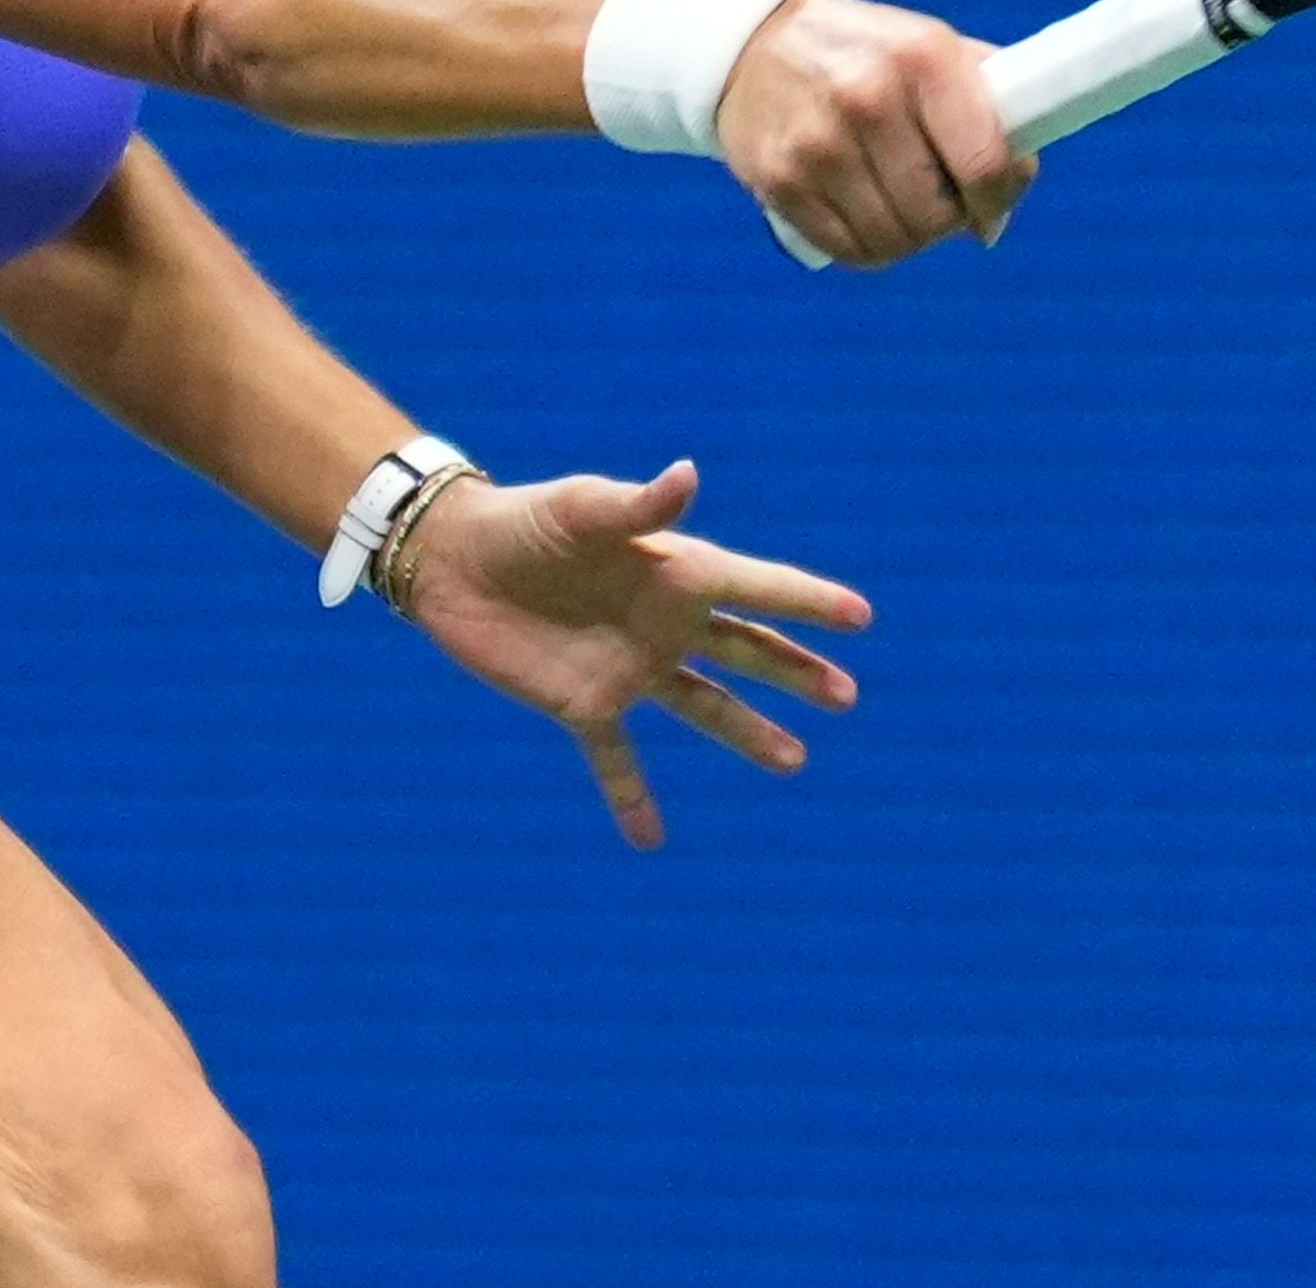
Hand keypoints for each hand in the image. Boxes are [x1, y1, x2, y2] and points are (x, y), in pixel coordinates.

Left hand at [399, 461, 868, 849]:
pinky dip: (632, 798)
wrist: (454, 558)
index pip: (756, 588)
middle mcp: (663, 623)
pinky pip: (616, 759)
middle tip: (846, 698)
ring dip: (748, 734)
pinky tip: (651, 840)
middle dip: (796, 672)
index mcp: (674, 571)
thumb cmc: (525, 520)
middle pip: (745, 652)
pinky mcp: (583, 703)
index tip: (861, 616)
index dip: (807, 601)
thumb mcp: (582, 509)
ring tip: (795, 762)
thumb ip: (639, 507)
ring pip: (703, 706)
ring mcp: (628, 668)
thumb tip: (689, 474)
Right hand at [714, 0, 1035, 266]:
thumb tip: (1003, 200)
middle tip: (936, 197)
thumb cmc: (868, 53)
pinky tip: (864, 214)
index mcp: (924, 58)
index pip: (983, 163)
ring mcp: (819, 142)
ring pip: (893, 241)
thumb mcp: (935, 48)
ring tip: (897, 203)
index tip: (989, 204)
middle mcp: (869, 98)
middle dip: (947, 218)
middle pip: (937, 215)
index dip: (998, 198)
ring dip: (907, 237)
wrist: (755, 39)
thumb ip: (990, 109)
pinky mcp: (780, 179)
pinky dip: (865, 247)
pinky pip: (847, 251)